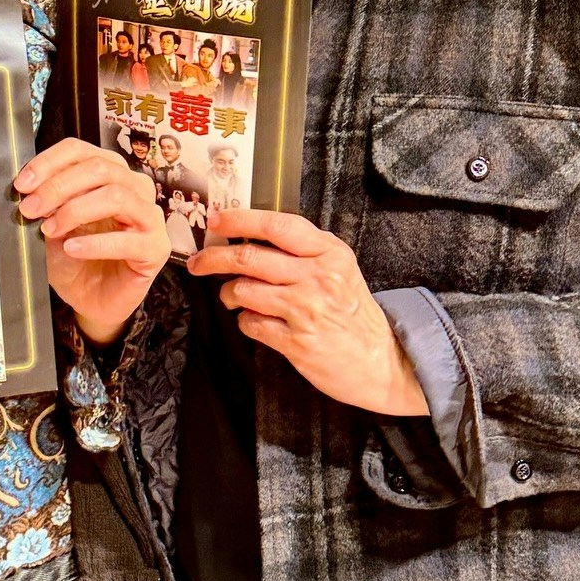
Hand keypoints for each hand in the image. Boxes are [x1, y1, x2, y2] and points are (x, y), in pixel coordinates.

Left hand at [15, 138, 170, 347]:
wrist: (90, 299)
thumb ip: (46, 203)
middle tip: (31, 208)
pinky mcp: (155, 248)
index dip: (49, 162)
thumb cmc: (75, 258)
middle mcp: (134, 188)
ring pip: (116, 195)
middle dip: (58, 186)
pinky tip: (72, 248)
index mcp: (110, 173)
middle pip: (99, 168)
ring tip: (50, 229)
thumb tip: (28, 188)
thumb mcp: (52, 225)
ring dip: (75, 211)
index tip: (23, 184)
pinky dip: (94, 243)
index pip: (81, 151)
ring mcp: (149, 217)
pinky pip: (127, 240)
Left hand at [188, 208, 427, 417]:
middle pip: (249, 257)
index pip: (277, 226)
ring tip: (232, 297)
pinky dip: (245, 321)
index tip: (215, 220)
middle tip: (198, 263)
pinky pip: (251, 324)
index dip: (240, 219)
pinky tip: (254, 321)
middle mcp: (318, 277)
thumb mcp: (340, 268)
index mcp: (329, 252)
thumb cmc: (353, 312)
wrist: (381, 360)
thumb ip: (304, 250)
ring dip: (229, 293)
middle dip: (213, 258)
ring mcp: (307, 309)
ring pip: (244, 290)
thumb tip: (251, 235)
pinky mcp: (297, 342)